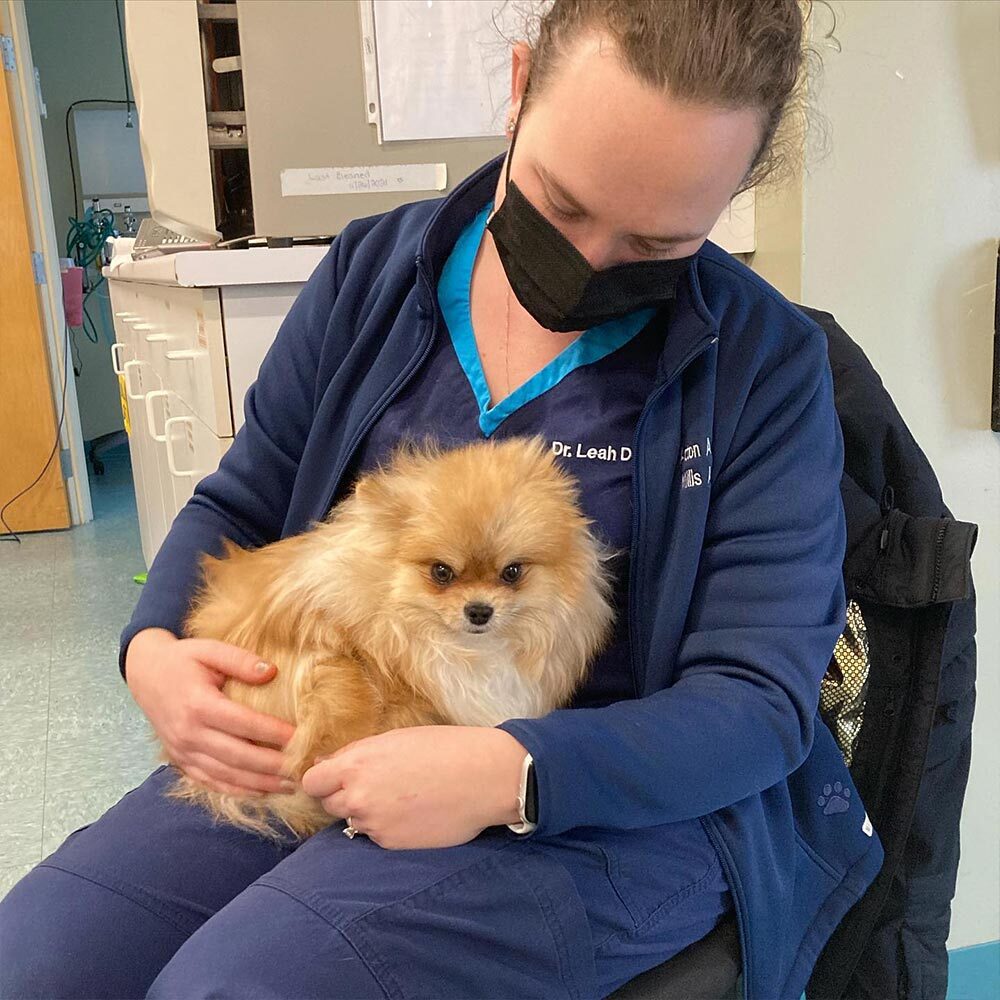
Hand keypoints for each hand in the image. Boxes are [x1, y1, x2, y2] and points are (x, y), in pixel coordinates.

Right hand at [125, 628, 297, 796]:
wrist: (145, 674)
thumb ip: (240, 659)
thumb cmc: (183, 659)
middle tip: (302, 769)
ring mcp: (182, 751)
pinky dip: (236, 790)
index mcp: (198, 704)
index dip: (273, 733)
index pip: (243, 723)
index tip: (301, 738)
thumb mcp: (209, 649)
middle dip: (272, 766)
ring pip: (225, 774)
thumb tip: (271, 672)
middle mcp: (189, 733)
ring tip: (289, 785)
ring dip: (259, 784)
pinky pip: (209, 781)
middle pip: (237, 756)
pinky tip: (260, 792)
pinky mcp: (180, 760)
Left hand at [301, 726, 528, 849]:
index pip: (312, 782)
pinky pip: (375, 836)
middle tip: (374, 786)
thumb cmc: (444, 748)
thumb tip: (327, 763)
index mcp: (356, 765)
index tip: (335, 777)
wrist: (484, 777)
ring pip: (353, 821)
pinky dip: (387, 826)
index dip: (322, 779)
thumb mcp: (396, 738)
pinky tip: (412, 812)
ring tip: (399, 798)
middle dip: (343, 795)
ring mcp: (375, 824)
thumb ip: (357, 754)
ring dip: (366, 812)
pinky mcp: (392, 844)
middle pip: (328, 804)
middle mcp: (359, 798)